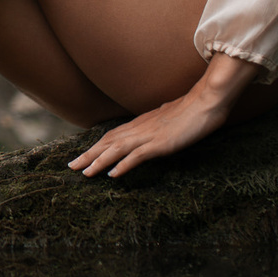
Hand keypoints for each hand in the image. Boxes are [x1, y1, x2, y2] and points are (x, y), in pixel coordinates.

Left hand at [67, 53, 261, 177]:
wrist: (207, 101)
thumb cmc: (192, 109)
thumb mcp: (168, 118)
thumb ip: (157, 125)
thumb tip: (153, 130)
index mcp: (140, 123)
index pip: (111, 136)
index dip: (95, 146)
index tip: (82, 156)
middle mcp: (140, 128)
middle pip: (108, 142)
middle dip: (88, 155)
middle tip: (71, 167)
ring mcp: (149, 136)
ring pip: (117, 149)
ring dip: (99, 162)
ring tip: (85, 173)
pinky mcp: (161, 143)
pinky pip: (138, 155)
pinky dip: (124, 165)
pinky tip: (113, 174)